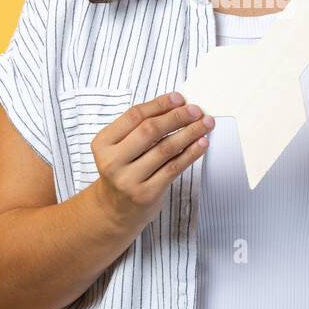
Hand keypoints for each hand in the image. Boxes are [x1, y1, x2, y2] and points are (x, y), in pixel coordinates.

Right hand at [91, 91, 213, 224]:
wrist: (115, 210)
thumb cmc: (123, 171)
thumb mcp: (119, 147)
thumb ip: (140, 128)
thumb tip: (176, 106)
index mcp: (103, 143)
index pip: (134, 116)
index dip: (159, 104)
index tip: (179, 98)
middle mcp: (112, 161)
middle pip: (150, 130)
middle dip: (177, 117)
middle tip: (196, 110)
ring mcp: (129, 180)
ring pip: (165, 149)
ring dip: (190, 133)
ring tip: (205, 124)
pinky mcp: (146, 194)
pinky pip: (174, 168)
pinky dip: (191, 153)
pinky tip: (202, 143)